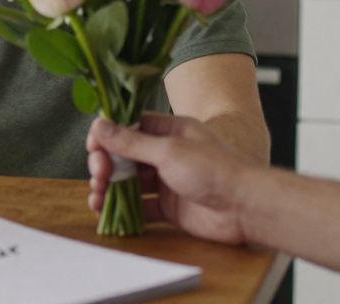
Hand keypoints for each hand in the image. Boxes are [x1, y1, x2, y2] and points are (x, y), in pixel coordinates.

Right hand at [87, 113, 253, 245]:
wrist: (246, 207)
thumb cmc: (214, 169)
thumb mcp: (168, 151)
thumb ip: (131, 142)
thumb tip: (100, 126)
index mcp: (169, 131)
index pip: (129, 127)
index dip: (108, 136)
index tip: (93, 148)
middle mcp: (167, 154)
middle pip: (125, 156)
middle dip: (106, 165)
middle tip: (99, 176)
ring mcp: (168, 181)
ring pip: (130, 182)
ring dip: (110, 189)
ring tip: (96, 198)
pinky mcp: (170, 207)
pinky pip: (141, 207)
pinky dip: (123, 210)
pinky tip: (108, 213)